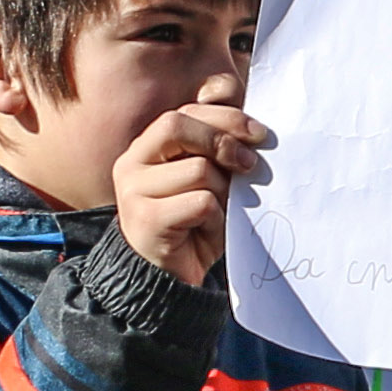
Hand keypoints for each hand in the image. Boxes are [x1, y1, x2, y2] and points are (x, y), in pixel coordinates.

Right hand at [110, 78, 268, 287]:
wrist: (169, 278)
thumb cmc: (194, 223)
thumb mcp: (209, 178)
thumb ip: (218, 150)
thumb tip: (255, 129)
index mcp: (147, 147)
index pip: (184, 111)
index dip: (225, 117)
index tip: (259, 134)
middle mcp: (132, 162)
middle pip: (179, 125)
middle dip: (223, 140)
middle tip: (250, 163)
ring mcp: (133, 190)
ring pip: (198, 169)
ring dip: (223, 191)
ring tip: (218, 212)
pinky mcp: (145, 219)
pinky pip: (200, 202)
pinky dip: (215, 217)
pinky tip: (207, 231)